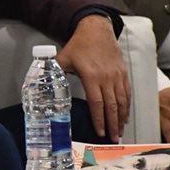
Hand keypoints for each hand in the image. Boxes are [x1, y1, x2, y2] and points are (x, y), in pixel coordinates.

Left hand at [57, 15, 129, 140]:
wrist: (96, 29)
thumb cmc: (79, 44)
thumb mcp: (64, 57)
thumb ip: (55, 72)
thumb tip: (42, 84)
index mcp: (91, 76)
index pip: (96, 102)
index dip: (99, 119)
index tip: (100, 132)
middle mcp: (106, 77)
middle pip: (111, 106)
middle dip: (112, 124)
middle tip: (113, 139)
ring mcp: (116, 75)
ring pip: (121, 101)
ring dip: (121, 118)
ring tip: (120, 131)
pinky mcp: (123, 72)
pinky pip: (127, 92)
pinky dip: (127, 106)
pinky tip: (125, 115)